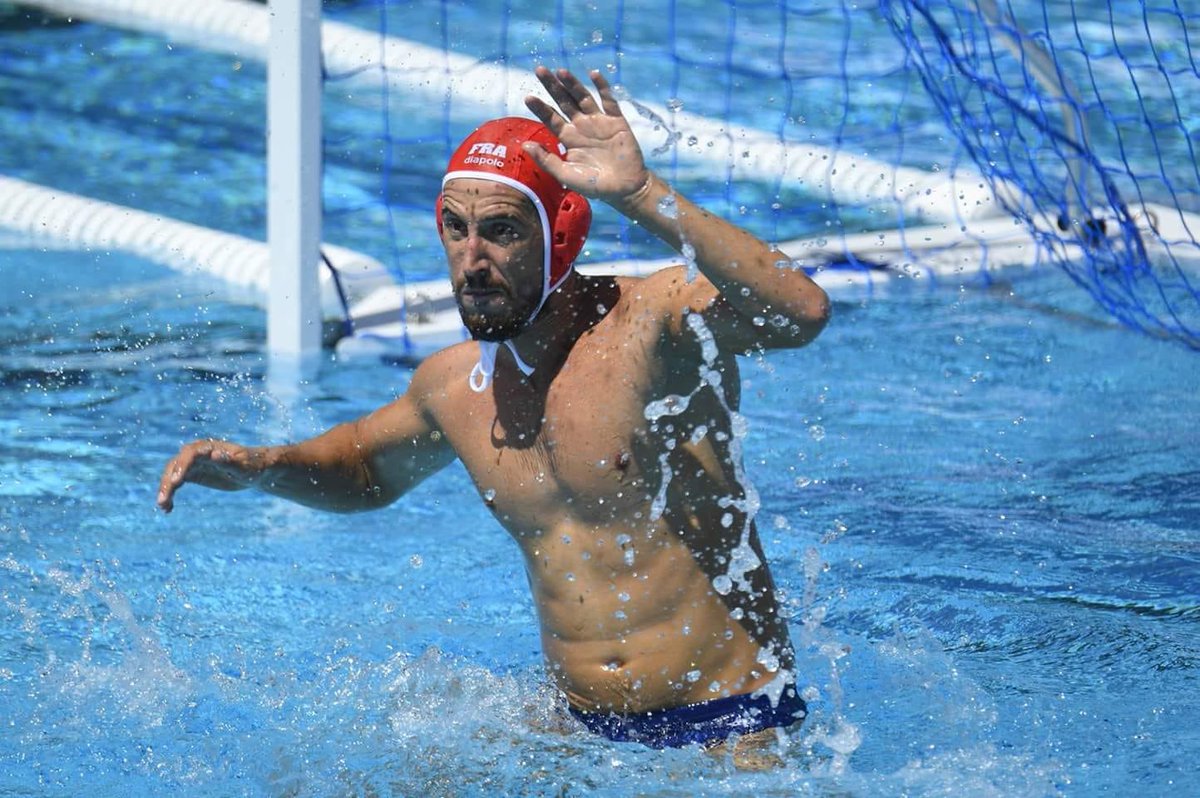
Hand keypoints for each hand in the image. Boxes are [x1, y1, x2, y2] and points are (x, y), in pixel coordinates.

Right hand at [156, 439, 264, 512]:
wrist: (254, 469)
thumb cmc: (252, 465)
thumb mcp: (243, 465)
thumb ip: (229, 460)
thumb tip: (214, 454)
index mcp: (209, 447)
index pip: (190, 453)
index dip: (182, 466)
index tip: (176, 481)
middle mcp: (197, 453)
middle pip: (176, 464)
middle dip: (168, 481)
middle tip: (163, 500)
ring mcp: (193, 463)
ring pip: (173, 474)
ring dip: (165, 489)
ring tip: (162, 506)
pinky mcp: (193, 474)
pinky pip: (176, 482)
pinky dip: (171, 494)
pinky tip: (168, 509)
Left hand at [523, 66, 649, 203]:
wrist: (624, 189)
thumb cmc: (594, 185)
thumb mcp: (566, 174)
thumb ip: (546, 160)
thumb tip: (524, 145)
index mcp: (568, 138)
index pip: (551, 118)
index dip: (540, 107)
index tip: (528, 97)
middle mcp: (582, 126)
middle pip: (564, 101)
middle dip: (552, 86)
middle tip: (540, 70)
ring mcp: (599, 121)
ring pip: (583, 97)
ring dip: (573, 84)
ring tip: (561, 71)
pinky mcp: (617, 121)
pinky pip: (609, 101)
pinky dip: (602, 87)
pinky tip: (593, 74)